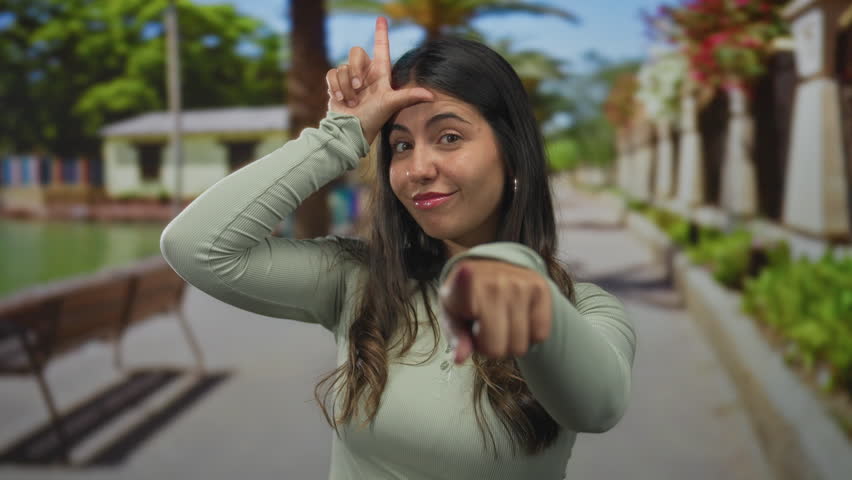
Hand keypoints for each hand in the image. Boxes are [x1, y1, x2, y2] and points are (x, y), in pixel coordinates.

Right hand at [325, 17, 433, 143]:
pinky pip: (332, 73)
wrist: (350, 130)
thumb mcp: (392, 104)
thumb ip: (409, 96)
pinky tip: (341, 99)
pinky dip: (335, 87)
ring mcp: (350, 78)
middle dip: (355, 70)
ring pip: (343, 66)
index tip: (381, 18)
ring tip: (352, 101)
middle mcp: (365, 73)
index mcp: (380, 74)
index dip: (381, 33)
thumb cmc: (373, 118)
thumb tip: (432, 96)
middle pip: (356, 52)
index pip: (381, 48)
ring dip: (346, 86)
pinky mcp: (337, 83)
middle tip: (359, 88)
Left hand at [440, 260, 552, 364]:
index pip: (465, 288)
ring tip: (501, 323)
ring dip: (510, 343)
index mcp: (463, 287)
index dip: (465, 284)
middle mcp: (494, 282)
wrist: (491, 269)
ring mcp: (520, 284)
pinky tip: (518, 320)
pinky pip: (541, 335)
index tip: (466, 271)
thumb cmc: (467, 299)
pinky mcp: (540, 288)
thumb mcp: (452, 316)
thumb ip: (456, 338)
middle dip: (490, 347)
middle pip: (496, 348)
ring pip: (520, 345)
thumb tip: (460, 358)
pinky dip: (530, 336)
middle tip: (486, 329)